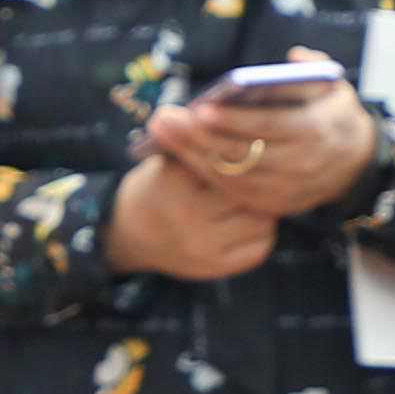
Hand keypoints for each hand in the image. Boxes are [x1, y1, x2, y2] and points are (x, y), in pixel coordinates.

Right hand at [101, 151, 277, 284]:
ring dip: (264, 209)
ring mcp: (202, 246)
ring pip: (261, 222)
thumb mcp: (169, 159)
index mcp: (174, 180)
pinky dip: (262, 234)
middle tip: (264, 176)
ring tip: (255, 200)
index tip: (253, 150)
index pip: (229, 162)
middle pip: (249, 193)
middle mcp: (187, 215)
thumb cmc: (159, 186)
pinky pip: (258, 249)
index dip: (246, 155)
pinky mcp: (214, 267)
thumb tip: (245, 126)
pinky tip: (250, 223)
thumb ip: (199, 143)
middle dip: (259, 183)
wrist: (131, 234)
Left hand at [146, 72, 378, 220]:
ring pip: (235, 176)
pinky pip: (235, 193)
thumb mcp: (334, 85)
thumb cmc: (330, 111)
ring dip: (194, 156)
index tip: (202, 109)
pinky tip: (182, 154)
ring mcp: (289, 189)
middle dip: (200, 137)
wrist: (354, 161)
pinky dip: (207, 174)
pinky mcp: (278, 205)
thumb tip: (295, 58)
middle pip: (244, 153)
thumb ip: (314, 69)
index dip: (236, 121)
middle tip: (164, 120)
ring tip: (163, 134)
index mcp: (318, 129)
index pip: (271, 126)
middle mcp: (303, 163)